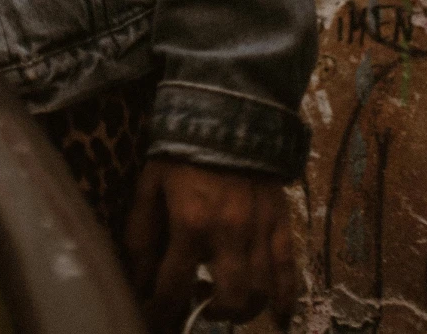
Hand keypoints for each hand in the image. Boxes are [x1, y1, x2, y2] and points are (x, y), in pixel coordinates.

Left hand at [126, 160, 296, 330]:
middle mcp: (229, 234)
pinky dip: (285, 300)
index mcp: (190, 222)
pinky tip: (278, 318)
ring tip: (225, 301)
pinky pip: (289, 270)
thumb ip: (142, 231)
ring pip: (260, 291)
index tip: (155, 320)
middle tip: (198, 303)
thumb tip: (137, 276)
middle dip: (210, 311)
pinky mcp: (280, 223)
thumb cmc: (180, 149)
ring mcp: (259, 230)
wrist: (226, 112)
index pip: (174, 285)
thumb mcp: (150, 183)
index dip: (161, 310)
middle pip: (227, 299)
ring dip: (242, 308)